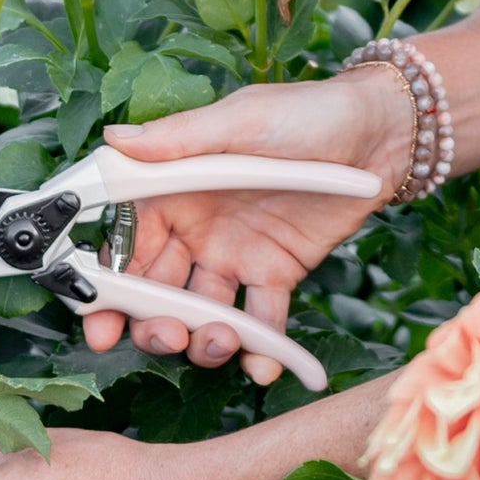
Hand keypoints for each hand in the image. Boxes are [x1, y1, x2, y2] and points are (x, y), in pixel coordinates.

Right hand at [91, 73, 413, 381]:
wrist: (380, 133)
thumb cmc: (307, 113)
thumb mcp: (241, 120)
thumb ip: (179, 138)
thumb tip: (115, 139)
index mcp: (173, 187)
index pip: (123, 244)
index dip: (107, 286)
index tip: (99, 323)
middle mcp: (194, 227)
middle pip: (155, 289)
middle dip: (152, 323)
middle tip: (167, 336)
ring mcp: (234, 254)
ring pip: (201, 312)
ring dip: (203, 338)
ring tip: (223, 340)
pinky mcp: (275, 273)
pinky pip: (261, 319)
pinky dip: (261, 349)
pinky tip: (265, 366)